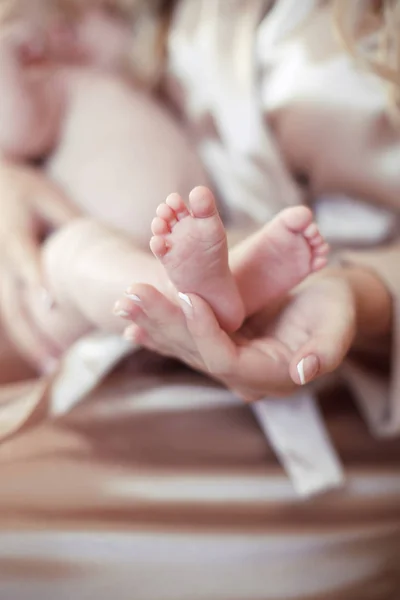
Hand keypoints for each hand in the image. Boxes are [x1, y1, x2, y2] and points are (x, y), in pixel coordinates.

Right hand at [0, 161, 78, 368]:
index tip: (51, 304)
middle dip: (33, 334)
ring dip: (29, 341)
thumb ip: (72, 221)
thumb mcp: (48, 196)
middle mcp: (1, 257)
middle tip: (55, 362)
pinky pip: (10, 309)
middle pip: (12, 303)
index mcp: (14, 233)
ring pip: (9, 313)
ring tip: (49, 367)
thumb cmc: (25, 188)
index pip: (25, 260)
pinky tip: (41, 351)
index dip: (37, 281)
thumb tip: (105, 249)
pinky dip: (25, 331)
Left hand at [114, 271, 355, 400]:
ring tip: (124, 301)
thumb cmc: (336, 311)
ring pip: (182, 347)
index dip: (205, 331)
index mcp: (270, 374)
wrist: (329, 307)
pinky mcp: (221, 346)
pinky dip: (158, 329)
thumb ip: (325, 351)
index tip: (188, 296)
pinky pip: (184, 340)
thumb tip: (304, 372)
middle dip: (163, 324)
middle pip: (194, 353)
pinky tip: (130, 323)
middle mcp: (243, 375)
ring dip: (152, 324)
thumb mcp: (339, 326)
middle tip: (132, 296)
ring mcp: (229, 362)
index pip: (226, 359)